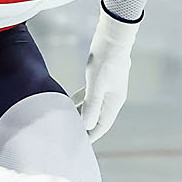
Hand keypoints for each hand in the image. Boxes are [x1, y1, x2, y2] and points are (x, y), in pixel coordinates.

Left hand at [75, 12, 138, 141]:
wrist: (113, 37)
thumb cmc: (106, 61)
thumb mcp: (96, 85)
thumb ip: (91, 106)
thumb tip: (87, 126)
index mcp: (114, 102)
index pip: (102, 125)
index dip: (91, 136)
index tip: (79, 145)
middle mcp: (112, 97)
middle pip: (98, 118)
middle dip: (86, 128)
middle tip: (71, 135)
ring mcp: (107, 88)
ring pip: (93, 106)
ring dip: (82, 114)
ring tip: (68, 121)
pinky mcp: (101, 78)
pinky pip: (89, 95)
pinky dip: (80, 100)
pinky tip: (68, 101)